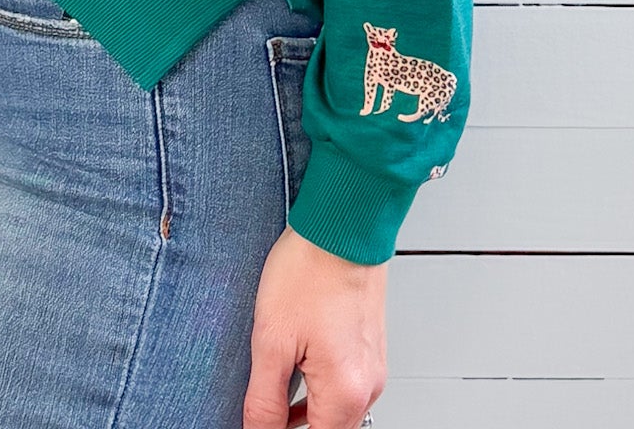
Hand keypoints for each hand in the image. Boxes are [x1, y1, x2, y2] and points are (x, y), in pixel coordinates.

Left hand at [243, 224, 387, 428]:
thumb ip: (264, 400)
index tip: (260, 423)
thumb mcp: (271, 340)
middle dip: (292, 426)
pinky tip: (296, 369)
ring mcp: (373, 367)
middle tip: (264, 406)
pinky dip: (319, 389)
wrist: (343, 224)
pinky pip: (344, 387)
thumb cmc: (311, 268)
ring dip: (305, 411)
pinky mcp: (370, 349)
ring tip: (274, 388)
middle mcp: (368, 386)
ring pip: (336, 412)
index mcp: (346, 393)